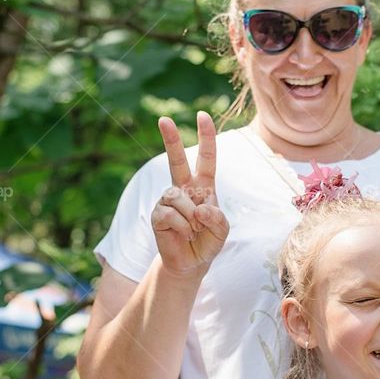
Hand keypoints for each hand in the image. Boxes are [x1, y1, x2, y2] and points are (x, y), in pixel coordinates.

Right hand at [151, 112, 228, 274]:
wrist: (191, 263)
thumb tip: (199, 208)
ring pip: (178, 197)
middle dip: (171, 139)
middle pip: (177, 160)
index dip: (206, 137)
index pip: (206, 158)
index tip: (202, 115)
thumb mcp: (222, 231)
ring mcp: (168, 200)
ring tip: (193, 230)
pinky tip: (183, 234)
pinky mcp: (158, 214)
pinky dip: (182, 227)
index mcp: (203, 186)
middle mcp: (184, 188)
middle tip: (164, 119)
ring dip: (190, 217)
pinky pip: (171, 214)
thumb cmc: (207, 242)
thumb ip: (217, 218)